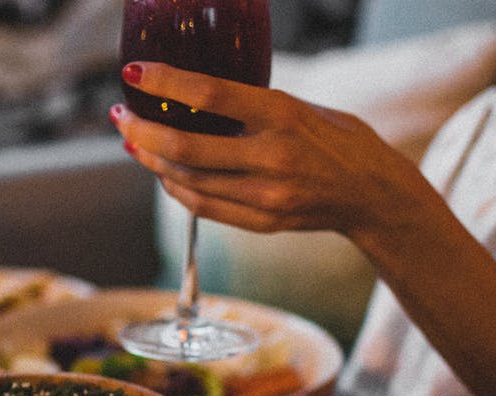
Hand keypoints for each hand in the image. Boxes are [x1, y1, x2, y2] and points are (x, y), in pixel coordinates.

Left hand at [109, 62, 448, 245]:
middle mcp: (272, 156)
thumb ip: (251, 106)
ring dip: (152, 160)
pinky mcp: (262, 222)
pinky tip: (162, 171)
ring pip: (187, 179)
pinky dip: (175, 188)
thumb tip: (191, 96)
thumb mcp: (300, 107)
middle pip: (185, 146)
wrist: (375, 194)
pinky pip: (202, 206)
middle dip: (142, 131)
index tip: (134, 72)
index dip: (165, 82)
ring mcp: (266, 195)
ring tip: (134, 143)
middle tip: (121, 119)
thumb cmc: (337, 139)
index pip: (209, 93)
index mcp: (282, 114)